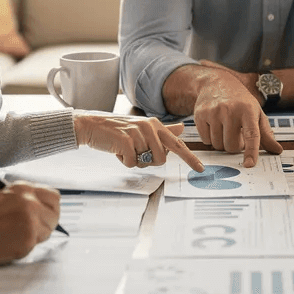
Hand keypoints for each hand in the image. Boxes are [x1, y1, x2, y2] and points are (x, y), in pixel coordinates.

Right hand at [0, 182, 60, 265]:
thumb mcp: (4, 198)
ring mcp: (31, 221)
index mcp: (24, 189)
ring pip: (47, 231)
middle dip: (47, 223)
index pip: (54, 197)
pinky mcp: (28, 240)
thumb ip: (25, 201)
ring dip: (36, 236)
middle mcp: (31, 202)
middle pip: (55, 214)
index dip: (50, 207)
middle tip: (33, 229)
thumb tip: (43, 209)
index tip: (45, 214)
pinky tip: (8, 243)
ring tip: (13, 235)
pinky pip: (35, 245)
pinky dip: (24, 246)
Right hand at [74, 113, 205, 172]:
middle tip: (136, 152)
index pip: (177, 144)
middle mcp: (149, 127)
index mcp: (155, 124)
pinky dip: (125, 161)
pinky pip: (133, 163)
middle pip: (162, 158)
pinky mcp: (126, 141)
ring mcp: (138, 134)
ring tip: (125, 149)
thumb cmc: (118, 129)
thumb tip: (181, 129)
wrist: (92, 125)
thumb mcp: (142, 127)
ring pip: (147, 162)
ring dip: (136, 161)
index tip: (201, 169)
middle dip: (150, 161)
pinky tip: (117, 150)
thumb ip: (163, 130)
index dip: (190, 157)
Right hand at [191, 66, 281, 167]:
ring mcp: (214, 112)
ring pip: (217, 145)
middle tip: (236, 134)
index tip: (249, 164)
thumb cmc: (239, 100)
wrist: (216, 82)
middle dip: (234, 145)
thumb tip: (277, 150)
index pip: (252, 134)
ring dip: (222, 142)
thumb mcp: (256, 112)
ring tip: (225, 128)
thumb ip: (266, 134)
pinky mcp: (200, 115)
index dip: (251, 151)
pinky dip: (210, 138)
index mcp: (248, 110)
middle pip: (232, 146)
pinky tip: (214, 126)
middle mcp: (230, 110)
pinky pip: (205, 140)